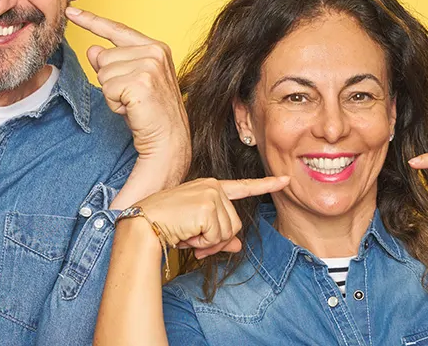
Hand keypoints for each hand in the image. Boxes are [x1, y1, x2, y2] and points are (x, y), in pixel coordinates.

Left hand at [66, 7, 189, 190]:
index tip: (71, 10)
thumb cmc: (150, 114)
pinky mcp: (141, 81)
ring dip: (112, 94)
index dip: (91, 20)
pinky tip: (132, 109)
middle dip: (110, 81)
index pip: (117, 30)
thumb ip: (113, 63)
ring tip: (133, 104)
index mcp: (155, 47)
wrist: (168, 140)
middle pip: (103, 56)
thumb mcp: (129, 83)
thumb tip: (93, 49)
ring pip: (103, 73)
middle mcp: (154, 51)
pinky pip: (107, 88)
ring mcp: (149, 65)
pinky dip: (114, 103)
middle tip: (132, 97)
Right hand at [134, 176, 289, 258]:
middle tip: (196, 241)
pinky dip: (203, 243)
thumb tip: (238, 247)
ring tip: (188, 235)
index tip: (285, 180)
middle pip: (235, 224)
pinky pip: (218, 236)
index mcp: (209, 187)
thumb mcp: (196, 230)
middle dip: (218, 240)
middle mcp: (213, 187)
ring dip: (209, 242)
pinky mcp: (207, 206)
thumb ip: (219, 235)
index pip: (242, 187)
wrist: (142, 224)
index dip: (266, 185)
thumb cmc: (164, 225)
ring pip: (228, 232)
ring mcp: (211, 195)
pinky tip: (186, 234)